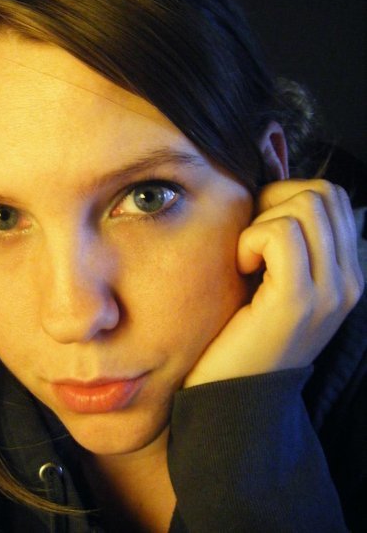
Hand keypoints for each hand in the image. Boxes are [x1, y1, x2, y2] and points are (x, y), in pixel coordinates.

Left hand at [184, 179, 363, 385]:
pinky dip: (251, 240)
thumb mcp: (279, 281)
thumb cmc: (244, 329)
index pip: (333, 197)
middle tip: (251, 240)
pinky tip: (242, 268)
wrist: (233, 393)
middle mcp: (350, 281)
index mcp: (347, 274)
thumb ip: (292, 241)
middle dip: (275, 201)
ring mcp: (330, 291)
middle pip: (322, 193)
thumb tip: (273, 190)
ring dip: (262, 222)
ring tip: (248, 260)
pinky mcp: (299, 300)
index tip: (259, 230)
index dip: (287, 197)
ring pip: (305, 205)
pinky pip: (280, 233)